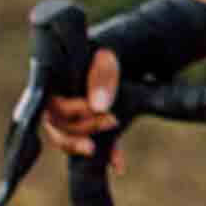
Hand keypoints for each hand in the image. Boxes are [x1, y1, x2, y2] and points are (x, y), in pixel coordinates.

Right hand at [41, 0, 205, 157]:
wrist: (157, 44)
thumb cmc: (128, 41)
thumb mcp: (115, 52)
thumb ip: (105, 75)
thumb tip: (98, 107)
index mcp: (60, 72)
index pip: (48, 101)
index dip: (65, 112)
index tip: (92, 111)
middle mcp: (66, 91)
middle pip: (56, 122)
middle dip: (79, 128)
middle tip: (110, 121)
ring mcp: (82, 105)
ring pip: (72, 133)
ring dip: (85, 141)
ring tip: (104, 142)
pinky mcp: (101, 117)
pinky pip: (96, 139)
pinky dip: (107, 151)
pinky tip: (118, 164)